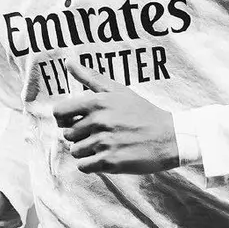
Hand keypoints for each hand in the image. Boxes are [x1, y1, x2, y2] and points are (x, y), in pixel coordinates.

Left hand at [51, 58, 179, 174]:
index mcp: (98, 102)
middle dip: (80, 135)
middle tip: (100, 133)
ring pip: (75, 151)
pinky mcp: (110, 162)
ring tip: (105, 145)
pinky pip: (83, 166)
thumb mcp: (118, 90)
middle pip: (68, 134)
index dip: (63, 118)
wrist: (169, 137)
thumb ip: (90, 77)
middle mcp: (99, 121)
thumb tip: (68, 61)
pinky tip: (106, 156)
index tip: (75, 121)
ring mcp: (104, 142)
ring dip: (86, 151)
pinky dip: (91, 164)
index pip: (59, 112)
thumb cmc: (142, 113)